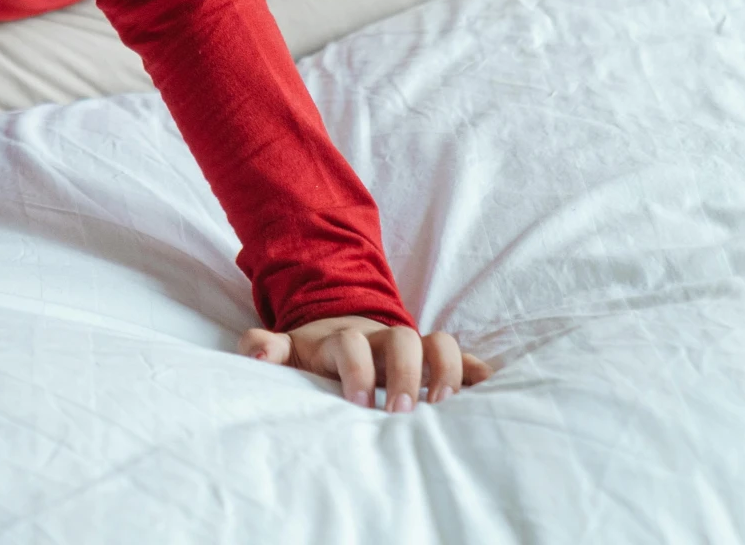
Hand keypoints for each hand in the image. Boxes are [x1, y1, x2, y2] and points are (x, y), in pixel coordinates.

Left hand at [239, 317, 493, 409]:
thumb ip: (264, 347)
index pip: (350, 343)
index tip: (357, 402)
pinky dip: (478, 372)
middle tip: (400, 412)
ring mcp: (411, 347)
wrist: (339, 332)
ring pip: (438, 342)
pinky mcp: (434, 360)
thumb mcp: (286, 350)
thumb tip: (253, 356)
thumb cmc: (314, 353)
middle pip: (403, 338)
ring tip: (443, 405)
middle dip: (405, 373)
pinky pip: (465, 358)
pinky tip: (491, 391)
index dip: (355, 369)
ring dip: (446, 369)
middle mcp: (382, 339)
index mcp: (344, 339)